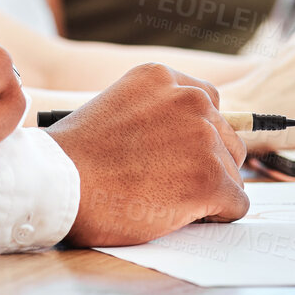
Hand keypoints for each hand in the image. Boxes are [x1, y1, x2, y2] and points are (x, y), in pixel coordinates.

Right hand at [45, 63, 248, 246]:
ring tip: (164, 198)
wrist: (58, 185)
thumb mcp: (115, 108)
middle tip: (166, 181)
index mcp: (160, 77)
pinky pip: (236, 204)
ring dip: (207, 190)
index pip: (207, 102)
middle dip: (205, 162)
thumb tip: (181, 138)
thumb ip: (153, 113)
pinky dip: (214, 216)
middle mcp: (188, 99)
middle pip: (226, 137)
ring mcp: (203, 138)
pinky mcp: (211, 178)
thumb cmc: (75, 157)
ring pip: (231, 172)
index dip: (193, 134)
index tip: (173, 153)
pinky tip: (178, 214)